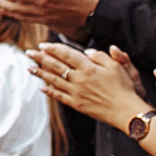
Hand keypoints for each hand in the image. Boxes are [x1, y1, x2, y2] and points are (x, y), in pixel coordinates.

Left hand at [33, 42, 150, 130]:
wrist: (126, 111)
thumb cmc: (124, 87)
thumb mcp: (117, 66)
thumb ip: (101, 56)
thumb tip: (86, 52)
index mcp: (88, 68)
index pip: (66, 54)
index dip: (53, 49)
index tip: (43, 45)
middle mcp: (79, 79)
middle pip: (55, 65)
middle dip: (40, 58)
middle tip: (28, 52)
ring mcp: (76, 92)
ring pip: (53, 80)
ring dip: (40, 73)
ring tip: (29, 68)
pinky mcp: (76, 104)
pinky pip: (59, 96)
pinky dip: (49, 91)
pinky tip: (42, 87)